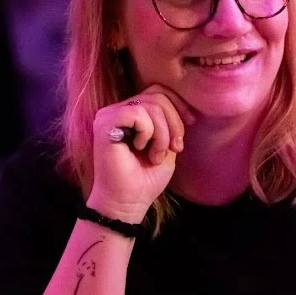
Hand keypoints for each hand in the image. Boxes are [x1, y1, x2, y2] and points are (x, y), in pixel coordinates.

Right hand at [89, 86, 195, 222]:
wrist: (127, 203)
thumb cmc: (145, 179)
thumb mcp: (166, 145)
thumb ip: (169, 122)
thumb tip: (182, 104)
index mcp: (131, 113)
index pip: (158, 91)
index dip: (178, 104)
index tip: (190, 124)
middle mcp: (117, 110)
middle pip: (157, 96)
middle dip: (174, 122)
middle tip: (174, 148)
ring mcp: (109, 115)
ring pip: (150, 105)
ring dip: (162, 133)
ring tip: (155, 155)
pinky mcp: (105, 124)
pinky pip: (137, 113)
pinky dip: (147, 132)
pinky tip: (139, 148)